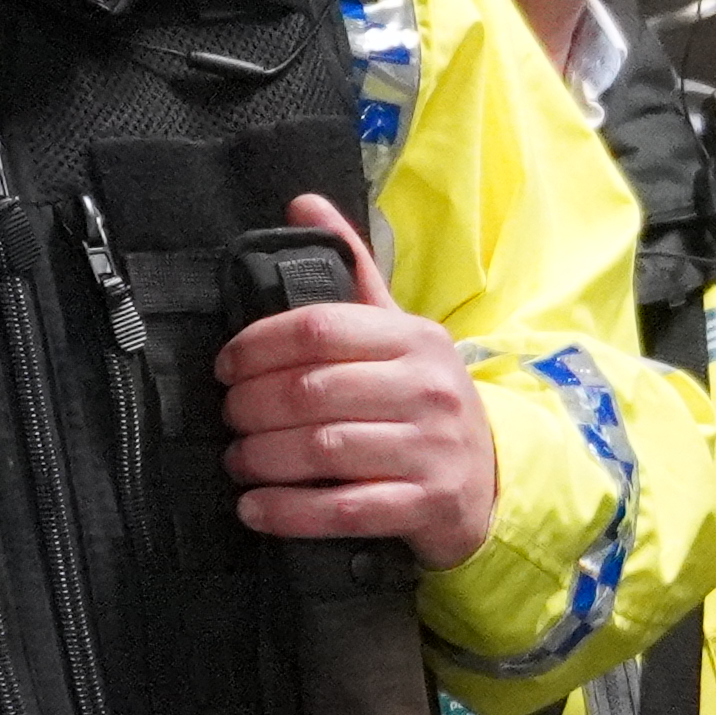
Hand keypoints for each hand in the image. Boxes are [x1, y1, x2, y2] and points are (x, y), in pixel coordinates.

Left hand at [223, 195, 494, 568]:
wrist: (490, 481)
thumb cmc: (424, 401)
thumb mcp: (399, 332)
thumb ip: (352, 272)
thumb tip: (303, 203)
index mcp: (415, 338)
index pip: (320, 327)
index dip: (257, 345)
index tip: (225, 365)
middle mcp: (429, 390)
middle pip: (312, 391)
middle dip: (251, 407)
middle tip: (229, 418)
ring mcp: (431, 450)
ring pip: (323, 450)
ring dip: (262, 458)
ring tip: (238, 460)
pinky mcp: (426, 505)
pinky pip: (343, 509)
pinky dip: (288, 512)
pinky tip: (256, 507)